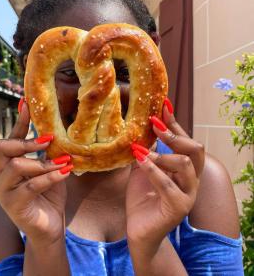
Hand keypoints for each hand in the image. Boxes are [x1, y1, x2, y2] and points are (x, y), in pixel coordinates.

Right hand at [0, 98, 72, 246]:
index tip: (27, 103)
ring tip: (63, 161)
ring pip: (17, 166)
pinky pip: (31, 186)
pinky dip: (50, 177)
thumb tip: (57, 131)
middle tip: (48, 139)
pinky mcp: (13, 205)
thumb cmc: (50, 195)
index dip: (19, 121)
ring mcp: (5, 191)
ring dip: (43, 162)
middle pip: (3, 148)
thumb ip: (49, 153)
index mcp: (11, 164)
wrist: (50, 225)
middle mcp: (3, 175)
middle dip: (26, 141)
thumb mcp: (50, 169)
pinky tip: (65, 172)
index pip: (11, 138)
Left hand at [126, 98, 203, 253]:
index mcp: (183, 169)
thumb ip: (146, 152)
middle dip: (174, 134)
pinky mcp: (179, 207)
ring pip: (184, 163)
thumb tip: (139, 129)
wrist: (139, 229)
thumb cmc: (141, 198)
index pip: (185, 141)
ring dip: (161, 153)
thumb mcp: (143, 169)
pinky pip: (168, 183)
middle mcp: (191, 179)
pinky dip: (152, 169)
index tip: (163, 105)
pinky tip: (140, 160)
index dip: (175, 123)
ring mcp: (188, 194)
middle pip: (195, 148)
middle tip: (154, 125)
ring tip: (141, 151)